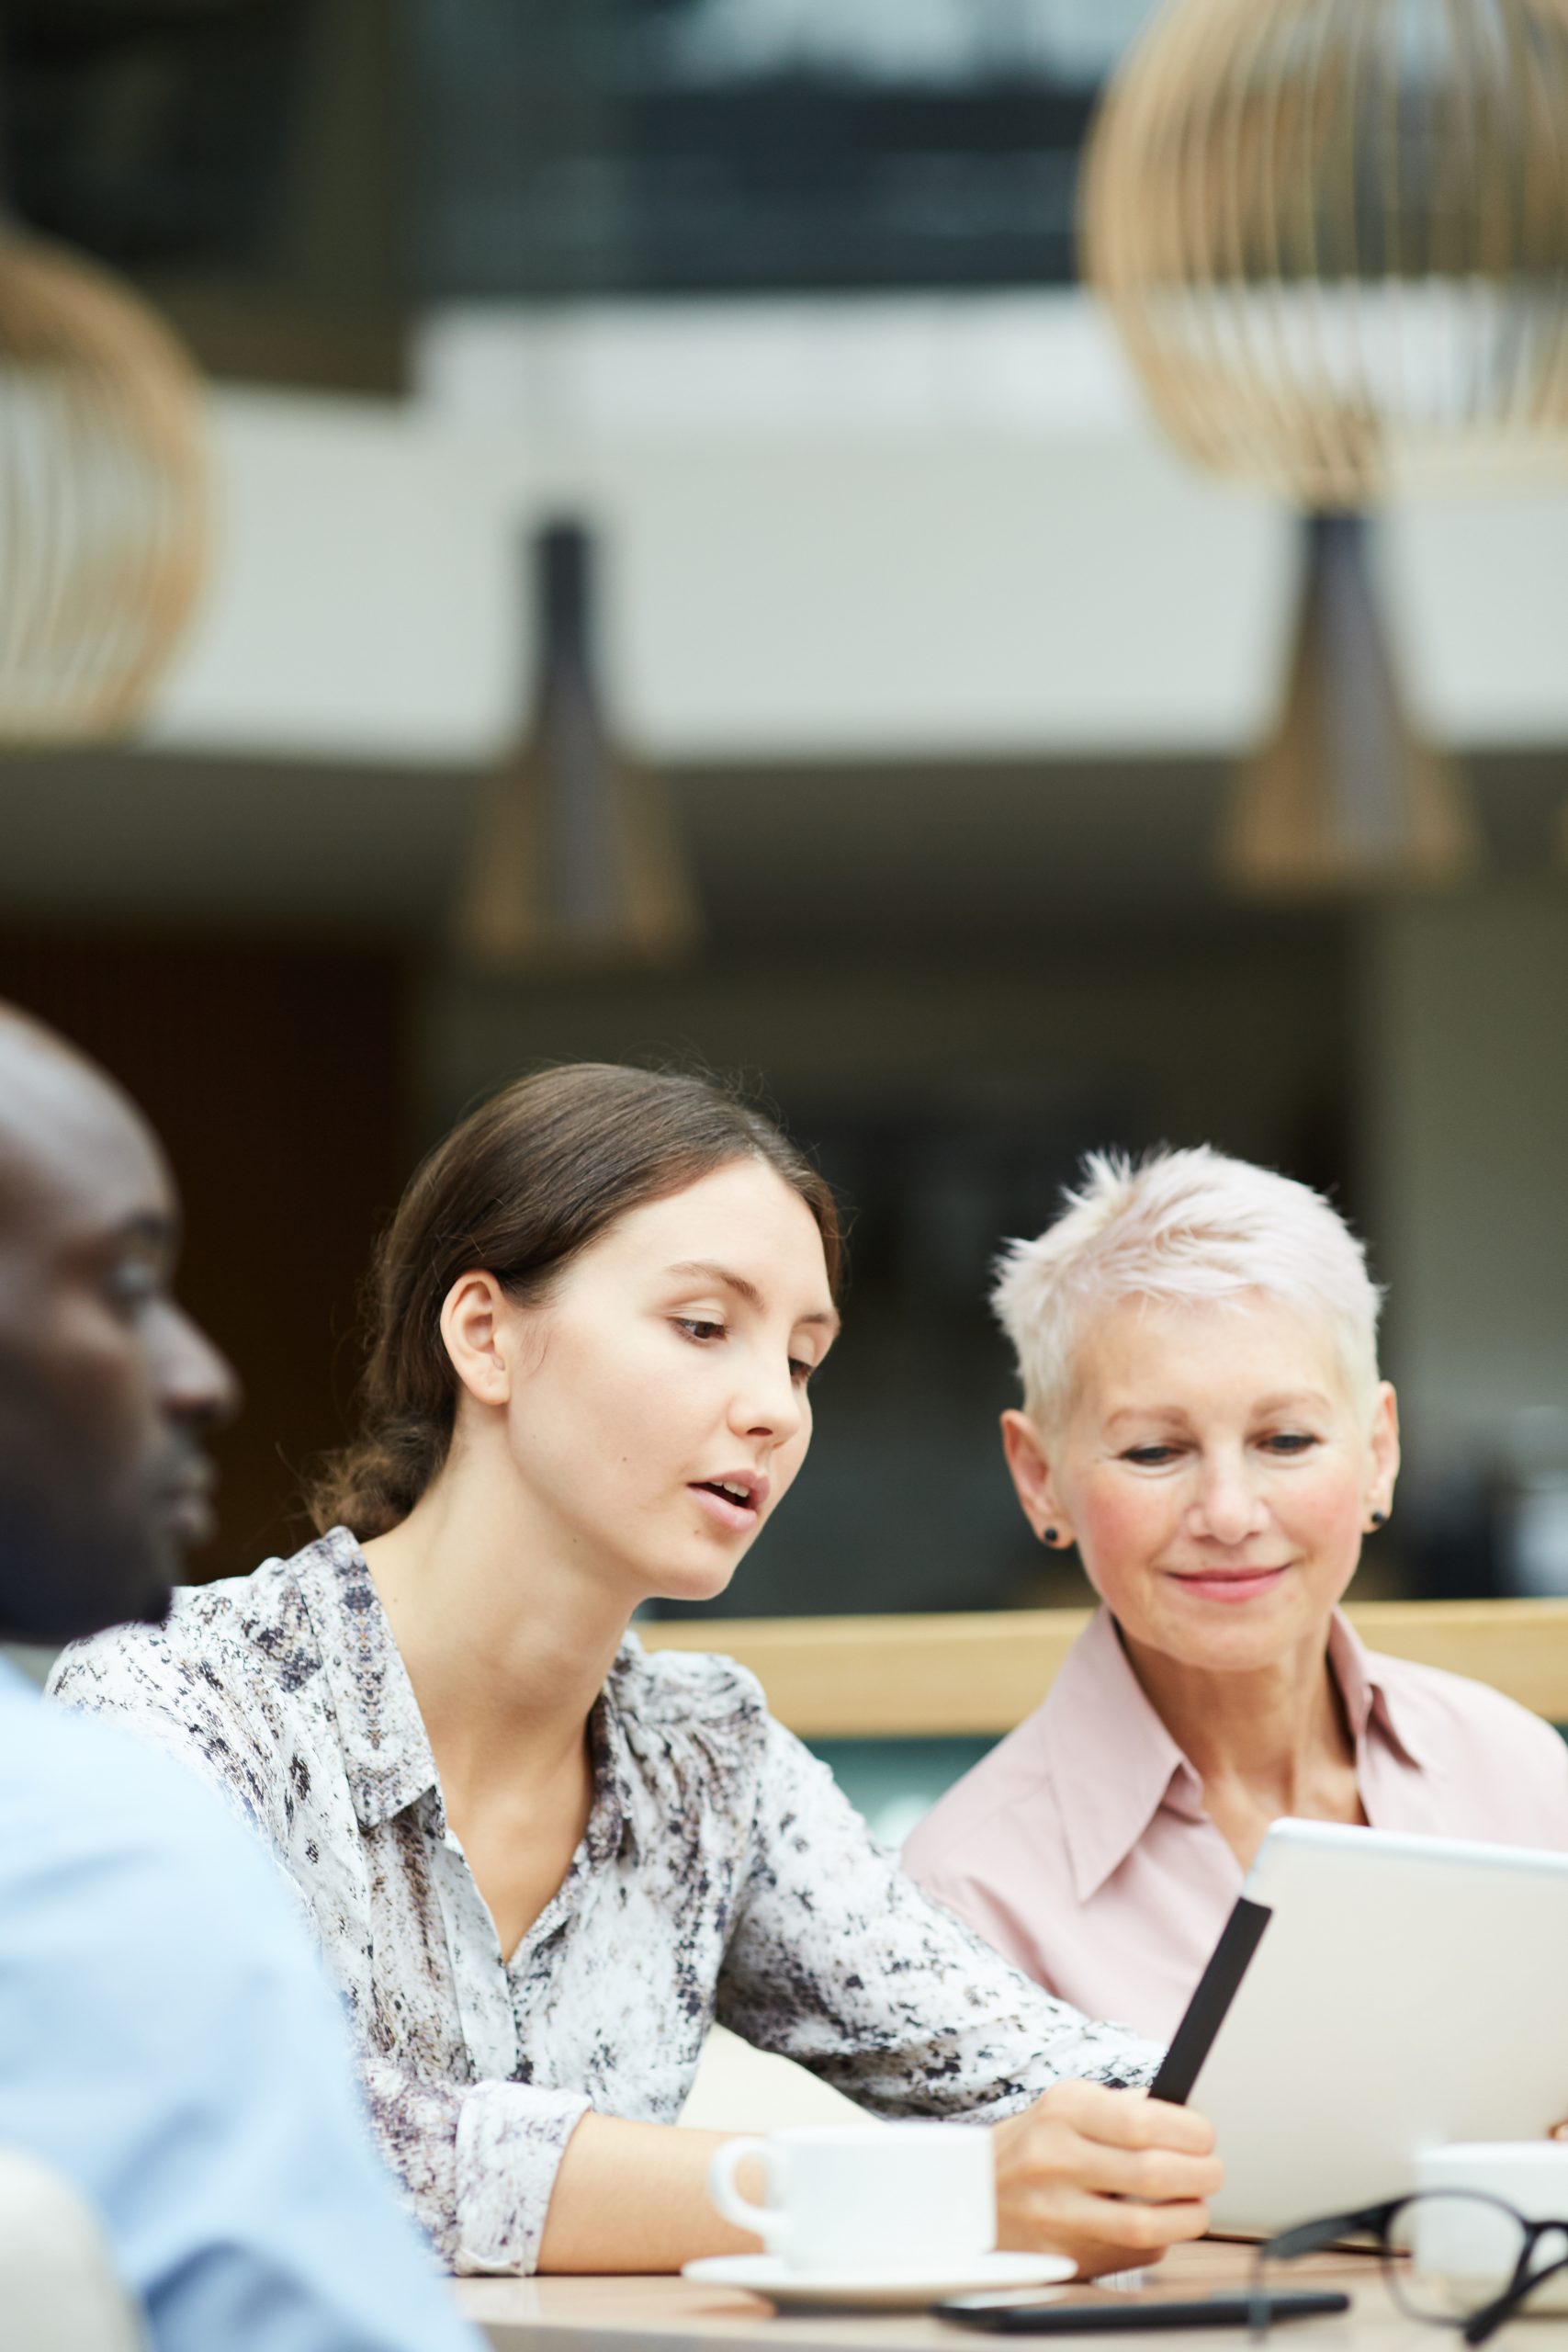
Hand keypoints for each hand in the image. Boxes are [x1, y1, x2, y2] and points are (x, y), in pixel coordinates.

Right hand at [991, 2080, 1221, 2278]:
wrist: (971, 2194)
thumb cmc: (1032, 2145)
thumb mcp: (1064, 2106)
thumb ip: (1121, 2108)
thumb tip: (1185, 2118)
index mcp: (1063, 2110)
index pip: (1144, 2120)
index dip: (1190, 2131)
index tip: (1206, 2136)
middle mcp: (1055, 2157)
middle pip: (1152, 2172)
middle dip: (1201, 2174)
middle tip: (1212, 2172)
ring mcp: (1056, 2211)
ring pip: (1146, 2224)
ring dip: (1188, 2217)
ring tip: (1196, 2206)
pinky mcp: (1061, 2255)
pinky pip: (1130, 2254)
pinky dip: (1158, 2242)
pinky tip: (1160, 2227)